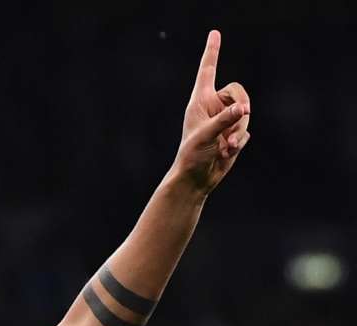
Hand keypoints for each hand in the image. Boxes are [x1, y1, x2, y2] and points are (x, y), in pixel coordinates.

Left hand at [172, 30, 251, 193]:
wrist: (196, 178)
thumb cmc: (192, 155)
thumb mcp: (206, 135)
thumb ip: (224, 120)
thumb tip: (244, 108)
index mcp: (200, 100)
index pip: (208, 71)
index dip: (212, 52)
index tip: (215, 33)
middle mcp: (213, 106)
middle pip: (239, 92)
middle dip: (242, 108)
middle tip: (238, 121)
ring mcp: (226, 119)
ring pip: (246, 112)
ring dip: (239, 131)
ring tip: (225, 146)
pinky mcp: (235, 132)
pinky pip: (247, 130)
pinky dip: (240, 141)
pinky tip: (227, 152)